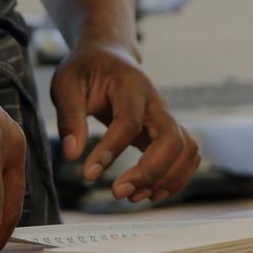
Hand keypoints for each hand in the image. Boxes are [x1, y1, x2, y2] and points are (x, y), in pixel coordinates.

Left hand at [51, 41, 199, 202]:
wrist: (108, 55)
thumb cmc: (85, 70)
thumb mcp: (66, 84)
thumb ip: (69, 118)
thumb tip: (72, 155)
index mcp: (130, 85)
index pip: (129, 121)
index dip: (111, 150)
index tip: (88, 174)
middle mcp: (156, 101)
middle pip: (172, 139)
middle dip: (149, 171)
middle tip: (118, 192)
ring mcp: (165, 116)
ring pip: (186, 149)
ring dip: (166, 178)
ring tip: (133, 197)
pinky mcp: (167, 130)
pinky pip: (187, 155)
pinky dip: (176, 178)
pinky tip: (149, 193)